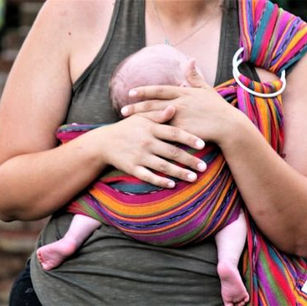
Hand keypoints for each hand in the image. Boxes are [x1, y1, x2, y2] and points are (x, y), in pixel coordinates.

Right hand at [98, 106, 206, 188]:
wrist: (104, 142)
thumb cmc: (126, 128)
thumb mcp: (140, 118)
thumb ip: (157, 114)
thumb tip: (174, 107)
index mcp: (150, 128)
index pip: (174, 133)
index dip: (189, 139)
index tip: (202, 145)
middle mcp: (146, 142)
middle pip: (172, 152)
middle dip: (189, 160)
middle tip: (204, 167)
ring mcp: (139, 156)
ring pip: (163, 166)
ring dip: (179, 173)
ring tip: (194, 178)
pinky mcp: (132, 168)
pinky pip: (148, 176)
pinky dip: (160, 181)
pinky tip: (172, 185)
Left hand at [120, 60, 237, 144]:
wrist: (228, 126)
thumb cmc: (217, 108)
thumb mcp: (206, 89)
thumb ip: (194, 76)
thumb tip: (189, 60)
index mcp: (183, 92)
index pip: (159, 90)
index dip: (144, 91)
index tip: (130, 92)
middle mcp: (179, 104)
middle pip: (153, 105)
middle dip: (136, 107)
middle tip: (122, 111)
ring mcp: (180, 118)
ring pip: (156, 118)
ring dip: (141, 120)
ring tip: (128, 122)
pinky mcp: (182, 132)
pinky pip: (164, 133)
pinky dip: (152, 134)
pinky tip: (142, 136)